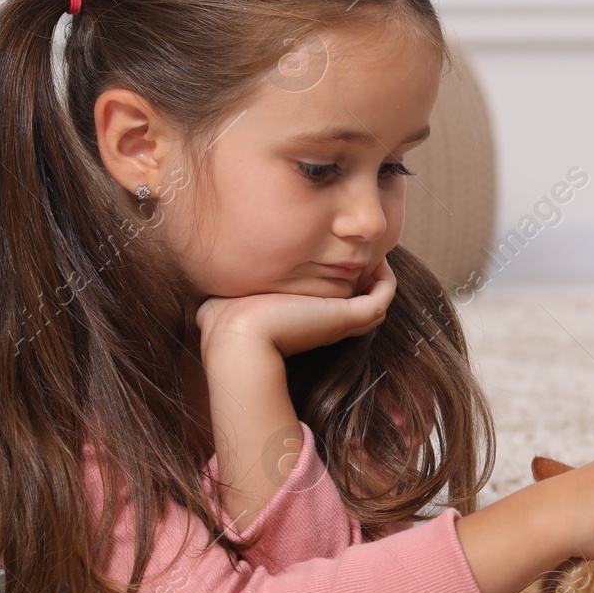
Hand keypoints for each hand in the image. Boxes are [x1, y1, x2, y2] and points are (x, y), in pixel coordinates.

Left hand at [197, 255, 396, 360]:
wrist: (238, 339)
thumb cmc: (226, 324)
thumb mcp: (224, 307)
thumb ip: (223, 303)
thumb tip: (206, 303)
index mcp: (301, 322)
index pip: (330, 308)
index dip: (338, 286)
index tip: (333, 262)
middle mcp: (324, 324)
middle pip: (359, 307)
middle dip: (364, 280)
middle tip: (361, 254)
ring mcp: (339, 322)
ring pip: (376, 303)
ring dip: (379, 278)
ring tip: (374, 253)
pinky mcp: (347, 315)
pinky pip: (382, 298)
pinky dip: (387, 280)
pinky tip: (378, 259)